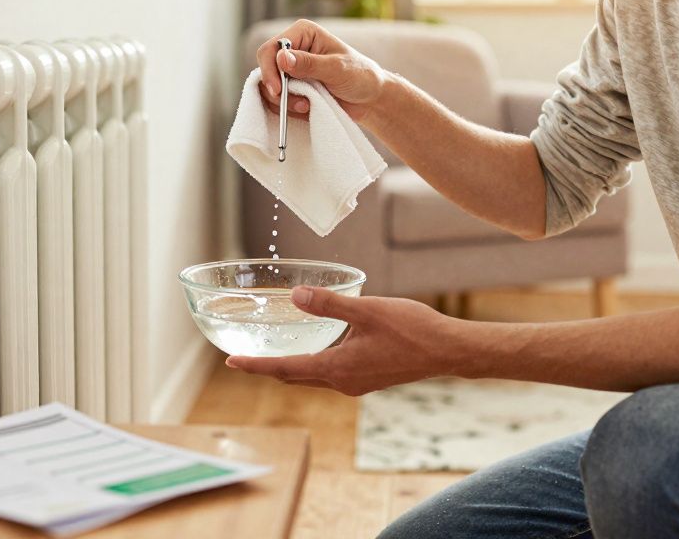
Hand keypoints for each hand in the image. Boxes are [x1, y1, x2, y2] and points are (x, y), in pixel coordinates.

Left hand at [224, 285, 455, 395]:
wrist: (448, 351)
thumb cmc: (412, 329)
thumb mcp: (367, 310)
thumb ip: (330, 304)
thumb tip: (296, 296)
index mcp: (337, 368)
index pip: (285, 369)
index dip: (256, 365)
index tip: (231, 362)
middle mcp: (343, 382)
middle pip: (295, 377)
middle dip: (268, 367)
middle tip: (243, 358)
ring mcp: (357, 383)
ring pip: (313, 377)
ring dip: (291, 367)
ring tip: (271, 353)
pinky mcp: (369, 378)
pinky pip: (330, 374)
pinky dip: (313, 364)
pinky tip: (316, 348)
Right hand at [255, 19, 390, 122]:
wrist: (370, 98)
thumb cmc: (360, 76)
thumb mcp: (337, 69)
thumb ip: (309, 64)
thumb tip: (281, 58)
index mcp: (302, 33)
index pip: (270, 48)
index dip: (270, 70)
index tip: (278, 91)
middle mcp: (293, 48)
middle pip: (265, 68)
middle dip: (278, 90)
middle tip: (298, 103)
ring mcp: (290, 69)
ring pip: (268, 87)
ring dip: (284, 102)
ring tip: (307, 106)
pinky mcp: (292, 86)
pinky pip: (276, 99)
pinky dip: (287, 108)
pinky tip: (306, 108)